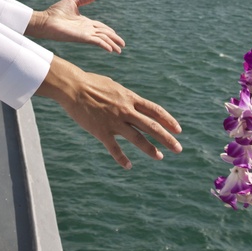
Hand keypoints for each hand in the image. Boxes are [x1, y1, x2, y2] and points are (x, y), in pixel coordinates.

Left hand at [26, 0, 124, 52]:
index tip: (116, 35)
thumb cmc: (56, 12)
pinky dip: (104, 44)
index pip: (101, 27)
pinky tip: (111, 49)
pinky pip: (96, 41)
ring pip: (102, 39)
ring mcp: (84, 34)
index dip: (109, 31)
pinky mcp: (81, 37)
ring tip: (119, 50)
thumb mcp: (73, 2)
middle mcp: (86, 29)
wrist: (45, 20)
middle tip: (123, 45)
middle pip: (104, 34)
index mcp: (85, 22)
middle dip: (114, 39)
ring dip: (111, 44)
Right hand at [36, 57, 181, 168]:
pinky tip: (128, 166)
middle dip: (167, 138)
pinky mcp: (101, 131)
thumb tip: (134, 102)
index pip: (155, 110)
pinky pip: (114, 148)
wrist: (73, 87)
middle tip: (178, 149)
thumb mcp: (114, 87)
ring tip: (160, 157)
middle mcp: (125, 110)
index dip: (168, 121)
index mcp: (129, 98)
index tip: (178, 130)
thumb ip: (125, 97)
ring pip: (137, 138)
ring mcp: (114, 121)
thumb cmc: (91, 84)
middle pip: (151, 126)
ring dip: (150, 149)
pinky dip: (122, 158)